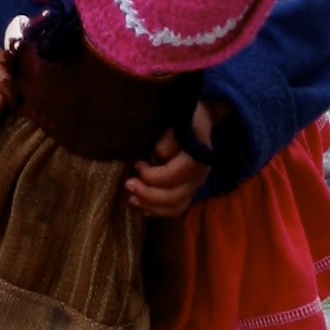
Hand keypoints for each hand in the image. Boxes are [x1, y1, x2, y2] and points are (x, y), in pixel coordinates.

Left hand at [125, 100, 225, 217]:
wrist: (202, 119)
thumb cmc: (185, 118)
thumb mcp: (178, 121)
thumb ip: (168, 140)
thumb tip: (157, 156)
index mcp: (197, 158)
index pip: (173, 176)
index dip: (152, 175)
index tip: (137, 164)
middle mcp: (199, 176)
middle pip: (174, 197)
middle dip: (148, 194)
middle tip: (128, 185)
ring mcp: (195, 186)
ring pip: (175, 206)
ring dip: (152, 206)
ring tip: (132, 199)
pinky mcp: (189, 190)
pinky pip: (176, 208)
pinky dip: (159, 211)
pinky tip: (143, 208)